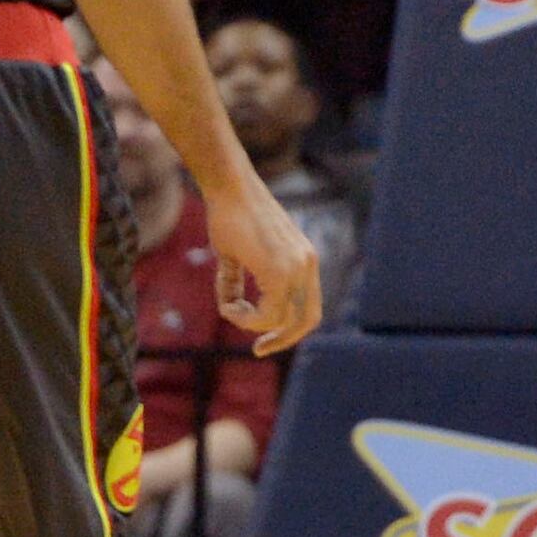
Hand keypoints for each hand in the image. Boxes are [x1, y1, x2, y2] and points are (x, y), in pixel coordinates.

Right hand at [205, 174, 323, 353]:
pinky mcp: (279, 269)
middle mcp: (306, 264)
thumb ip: (240, 283)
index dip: (289, 328)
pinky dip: (246, 317)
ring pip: (282, 320)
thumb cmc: (229, 215)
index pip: (309, 307)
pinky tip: (228, 305)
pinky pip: (267, 313)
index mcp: (304, 260)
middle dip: (282, 340)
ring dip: (252, 324)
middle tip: (258, 349)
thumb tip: (232, 308)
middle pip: (306, 321)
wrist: (228, 187)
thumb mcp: (237, 256)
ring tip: (230, 308)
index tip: (260, 336)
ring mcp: (296, 266)